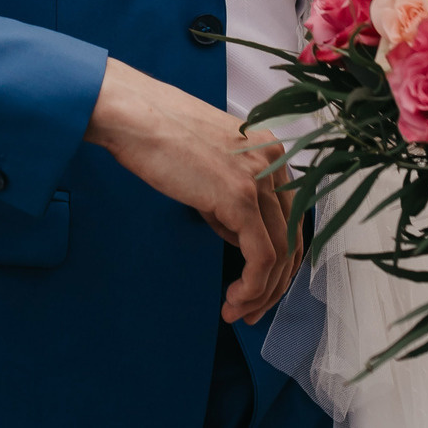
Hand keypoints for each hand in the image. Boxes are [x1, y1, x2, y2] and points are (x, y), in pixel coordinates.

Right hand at [86, 59, 296, 322]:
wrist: (135, 116)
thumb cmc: (160, 136)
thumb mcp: (211, 167)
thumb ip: (234, 200)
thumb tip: (242, 239)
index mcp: (270, 151)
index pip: (291, 218)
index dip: (281, 261)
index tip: (260, 288)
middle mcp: (274, 162)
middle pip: (293, 238)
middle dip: (275, 284)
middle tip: (252, 310)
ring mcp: (259, 178)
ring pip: (281, 253)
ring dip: (261, 293)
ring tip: (237, 311)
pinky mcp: (240, 197)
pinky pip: (262, 256)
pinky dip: (252, 286)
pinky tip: (233, 299)